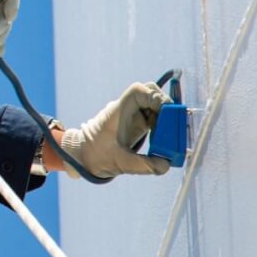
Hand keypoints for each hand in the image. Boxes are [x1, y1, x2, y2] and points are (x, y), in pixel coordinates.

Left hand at [58, 83, 172, 178]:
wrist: (82, 157)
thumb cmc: (95, 156)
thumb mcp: (120, 163)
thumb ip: (143, 165)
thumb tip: (166, 164)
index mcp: (118, 112)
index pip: (137, 91)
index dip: (154, 96)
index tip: (166, 111)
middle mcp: (126, 110)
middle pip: (150, 94)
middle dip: (165, 106)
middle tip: (174, 126)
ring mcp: (133, 116)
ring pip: (155, 106)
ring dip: (167, 117)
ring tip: (172, 136)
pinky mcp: (137, 125)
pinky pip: (155, 118)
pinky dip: (164, 126)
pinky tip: (166, 141)